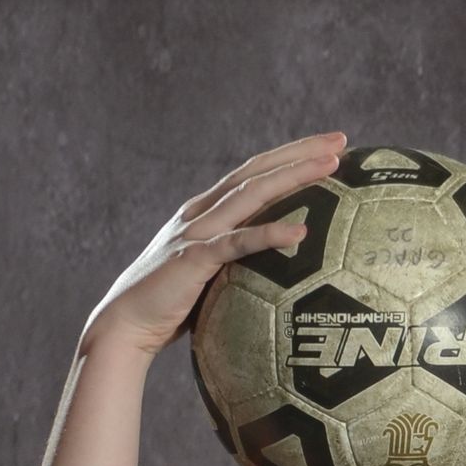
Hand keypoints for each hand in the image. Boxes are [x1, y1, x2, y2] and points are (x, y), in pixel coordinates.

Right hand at [79, 132, 347, 358]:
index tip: (327, 147)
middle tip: (340, 140)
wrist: (125, 324)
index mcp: (206, 212)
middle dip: (299, 152)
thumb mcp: (210, 276)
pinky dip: (269, 234)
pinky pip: (237, 244)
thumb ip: (238, 264)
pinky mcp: (194, 259)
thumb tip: (279, 275)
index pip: (253, 174)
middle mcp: (202, 212)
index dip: (289, 156)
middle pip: (257, 171)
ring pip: (252, 194)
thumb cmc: (170, 308)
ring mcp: (197, 232)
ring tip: (329, 165)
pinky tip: (300, 232)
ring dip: (292, 176)